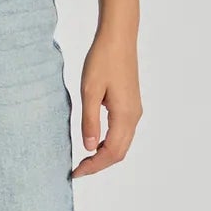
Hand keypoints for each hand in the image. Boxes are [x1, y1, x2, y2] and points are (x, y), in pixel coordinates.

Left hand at [71, 29, 142, 177]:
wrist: (119, 38)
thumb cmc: (102, 60)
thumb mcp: (89, 90)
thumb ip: (89, 120)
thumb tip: (88, 148)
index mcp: (124, 115)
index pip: (111, 152)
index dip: (94, 166)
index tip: (75, 172)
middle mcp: (134, 116)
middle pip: (119, 152)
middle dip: (99, 165)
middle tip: (78, 170)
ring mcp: (134, 111)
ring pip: (122, 144)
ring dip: (104, 155)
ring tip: (84, 159)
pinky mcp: (131, 105)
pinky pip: (122, 133)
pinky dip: (109, 143)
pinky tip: (94, 141)